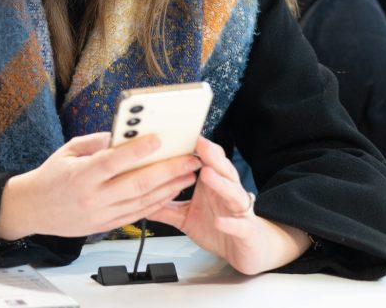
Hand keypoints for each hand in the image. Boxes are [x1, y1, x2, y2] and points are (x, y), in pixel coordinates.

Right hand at [0, 132, 201, 239]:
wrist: (32, 209)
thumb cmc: (50, 177)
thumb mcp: (67, 151)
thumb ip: (95, 143)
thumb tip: (121, 135)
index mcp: (81, 175)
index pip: (113, 161)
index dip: (138, 151)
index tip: (159, 139)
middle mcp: (93, 196)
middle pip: (137, 184)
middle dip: (168, 170)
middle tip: (189, 159)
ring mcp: (101, 214)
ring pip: (143, 201)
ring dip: (170, 188)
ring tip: (189, 174)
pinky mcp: (106, 225)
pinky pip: (138, 214)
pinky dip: (157, 202)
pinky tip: (171, 191)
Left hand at [147, 137, 309, 274]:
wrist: (249, 249)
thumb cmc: (218, 226)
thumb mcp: (186, 216)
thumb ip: (164, 205)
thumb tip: (136, 196)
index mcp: (212, 185)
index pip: (206, 161)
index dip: (196, 149)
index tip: (179, 136)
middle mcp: (227, 192)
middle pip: (222, 169)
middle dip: (212, 156)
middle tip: (200, 144)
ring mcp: (238, 210)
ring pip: (233, 192)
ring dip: (221, 184)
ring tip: (207, 175)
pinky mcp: (246, 231)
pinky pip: (239, 225)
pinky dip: (229, 223)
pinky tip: (219, 221)